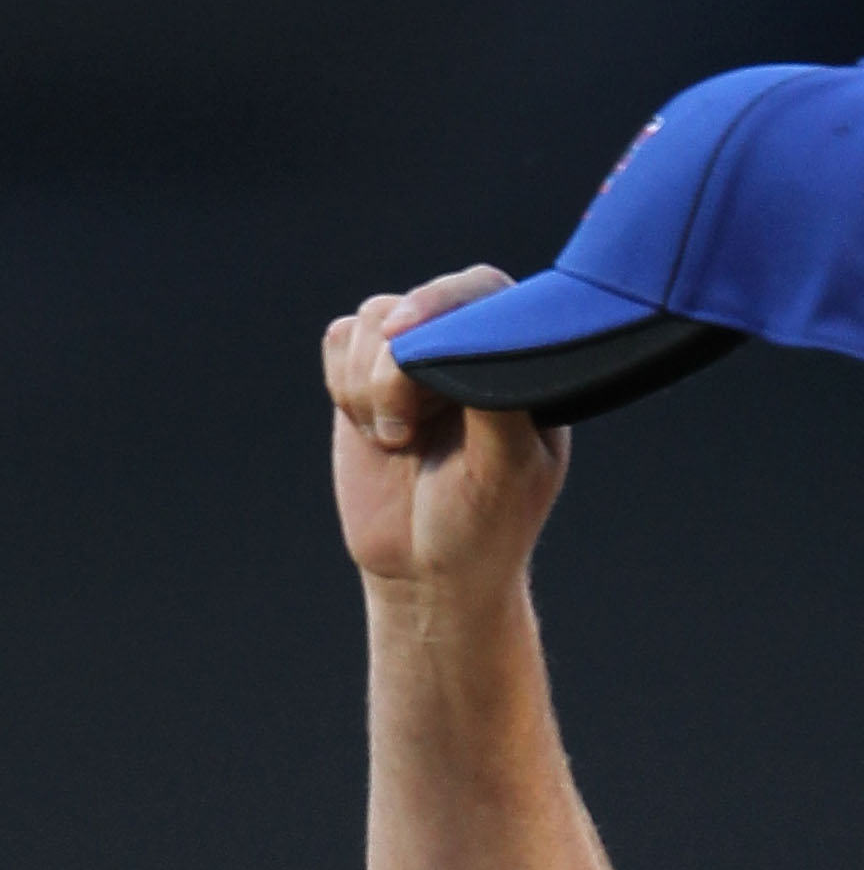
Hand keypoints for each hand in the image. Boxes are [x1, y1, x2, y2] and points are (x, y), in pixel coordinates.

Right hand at [324, 274, 568, 596]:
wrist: (427, 575)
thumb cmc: (483, 529)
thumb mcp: (505, 473)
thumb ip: (495, 402)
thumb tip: (464, 341)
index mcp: (519, 366)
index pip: (483, 294)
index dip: (442, 302)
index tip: (407, 337)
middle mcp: (467, 351)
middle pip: (415, 305)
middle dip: (396, 369)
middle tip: (403, 436)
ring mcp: (415, 360)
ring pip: (370, 322)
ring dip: (370, 387)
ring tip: (397, 442)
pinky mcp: (368, 375)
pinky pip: (338, 340)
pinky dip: (345, 386)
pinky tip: (375, 433)